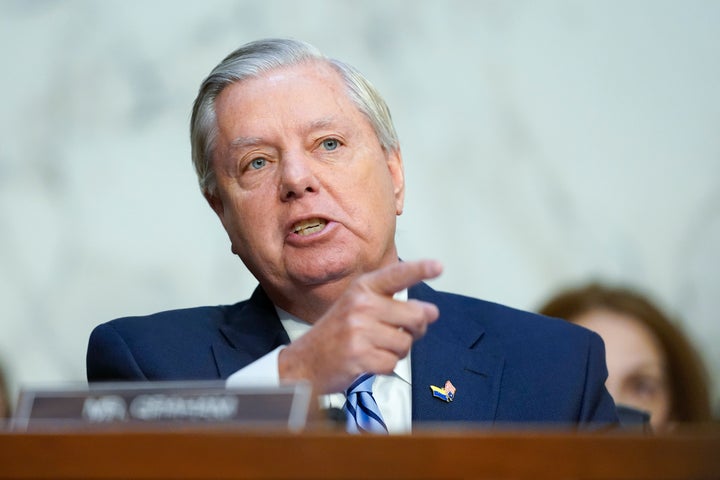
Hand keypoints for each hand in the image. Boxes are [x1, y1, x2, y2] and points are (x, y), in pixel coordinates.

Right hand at [278, 259, 442, 392]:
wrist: (304, 362)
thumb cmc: (337, 333)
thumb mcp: (359, 307)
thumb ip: (395, 306)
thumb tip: (432, 312)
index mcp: (362, 288)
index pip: (397, 275)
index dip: (420, 270)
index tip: (438, 266)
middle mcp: (360, 304)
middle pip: (414, 315)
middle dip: (416, 330)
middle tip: (403, 334)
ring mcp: (358, 330)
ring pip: (405, 343)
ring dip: (397, 351)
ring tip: (377, 348)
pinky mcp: (358, 355)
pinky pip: (393, 363)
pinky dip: (386, 366)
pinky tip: (369, 362)